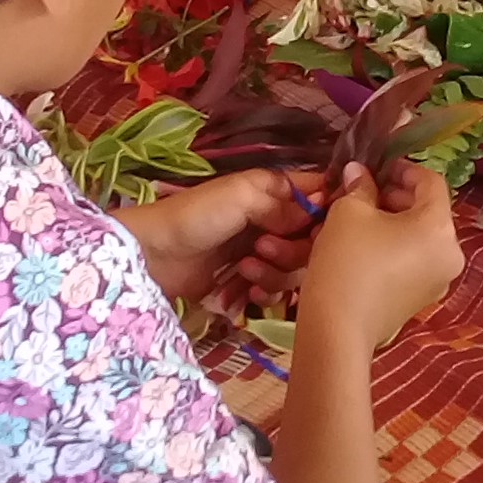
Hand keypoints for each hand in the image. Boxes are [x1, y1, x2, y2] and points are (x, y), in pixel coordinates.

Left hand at [118, 169, 317, 305]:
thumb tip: (319, 211)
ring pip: (296, 269)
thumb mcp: (242, 197)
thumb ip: (284, 204)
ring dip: (275, 273)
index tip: (320, 230)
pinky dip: (265, 292)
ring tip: (245, 269)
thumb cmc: (196, 215)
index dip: (327, 214)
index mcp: (274, 190)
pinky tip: (246, 291)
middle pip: (313, 241)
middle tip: (261, 248)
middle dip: (293, 250)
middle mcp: (274, 219)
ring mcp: (263, 250)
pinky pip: (277, 290)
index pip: (320, 196)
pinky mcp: (249, 279)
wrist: (154, 255)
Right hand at [302, 161, 462, 346]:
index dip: (403, 169)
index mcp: (440, 227)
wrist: (338, 328)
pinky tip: (365, 246)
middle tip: (362, 191)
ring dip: (394, 220)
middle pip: (428, 210)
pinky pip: (415, 259)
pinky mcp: (423, 298)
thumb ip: (360, 186)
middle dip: (395, 196)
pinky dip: (396, 246)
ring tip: (359, 218)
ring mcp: (440, 280)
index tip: (376, 167)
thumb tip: (360, 172)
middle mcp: (451, 253)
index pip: (431, 182)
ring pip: (421, 236)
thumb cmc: (347, 261)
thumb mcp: (349, 212)